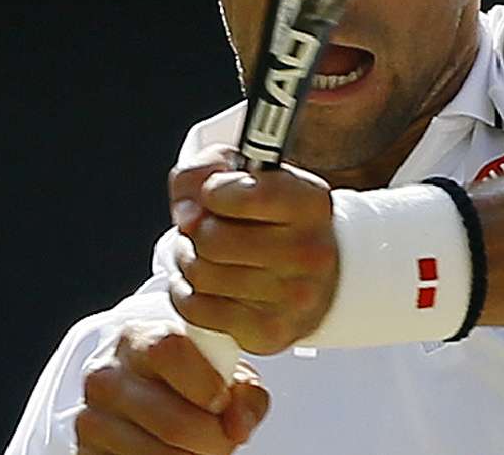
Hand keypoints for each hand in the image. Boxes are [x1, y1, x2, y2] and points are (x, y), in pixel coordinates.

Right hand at [76, 320, 269, 454]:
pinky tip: (174, 454)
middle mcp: (106, 375)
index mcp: (138, 338)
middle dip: (212, 439)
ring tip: (200, 449)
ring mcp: (91, 417)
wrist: (145, 403)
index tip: (223, 401)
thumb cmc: (190, 384)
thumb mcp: (222, 377)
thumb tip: (238, 425)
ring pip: (157, 454)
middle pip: (171, 420)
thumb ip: (243, 393)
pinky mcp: (86, 453)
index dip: (205, 383)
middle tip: (225, 440)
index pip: (169, 348)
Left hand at [168, 145, 338, 354]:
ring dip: (187, 260)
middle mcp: (310, 252)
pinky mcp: (270, 332)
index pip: (241, 194)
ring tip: (201, 255)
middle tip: (202, 230)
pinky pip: (196, 310)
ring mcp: (293, 297)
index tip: (216, 195)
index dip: (213, 191)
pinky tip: (202, 284)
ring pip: (200, 274)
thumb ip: (205, 171)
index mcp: (310, 204)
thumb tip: (186, 216)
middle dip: (194, 231)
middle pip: (210, 238)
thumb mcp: (244, 173)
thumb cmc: (274, 220)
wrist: (317, 274)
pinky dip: (186, 294)